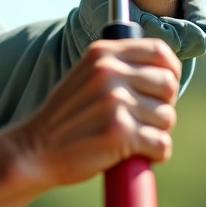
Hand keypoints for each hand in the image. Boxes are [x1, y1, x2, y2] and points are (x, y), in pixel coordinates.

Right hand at [11, 39, 180, 190]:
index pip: (160, 51)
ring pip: (167, 118)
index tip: (164, 90)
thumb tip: (165, 72)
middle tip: (143, 120)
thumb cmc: (66, 119)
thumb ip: (118, 67)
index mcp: (103, 54)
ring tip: (133, 138)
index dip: (171, 71)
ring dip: (157, 133)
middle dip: (163, 106)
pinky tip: (137, 154)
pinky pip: (161, 144)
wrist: (34, 151)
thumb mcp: (86, 77)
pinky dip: (155, 155)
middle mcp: (109, 72)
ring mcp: (115, 101)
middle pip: (168, 86)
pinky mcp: (119, 132)